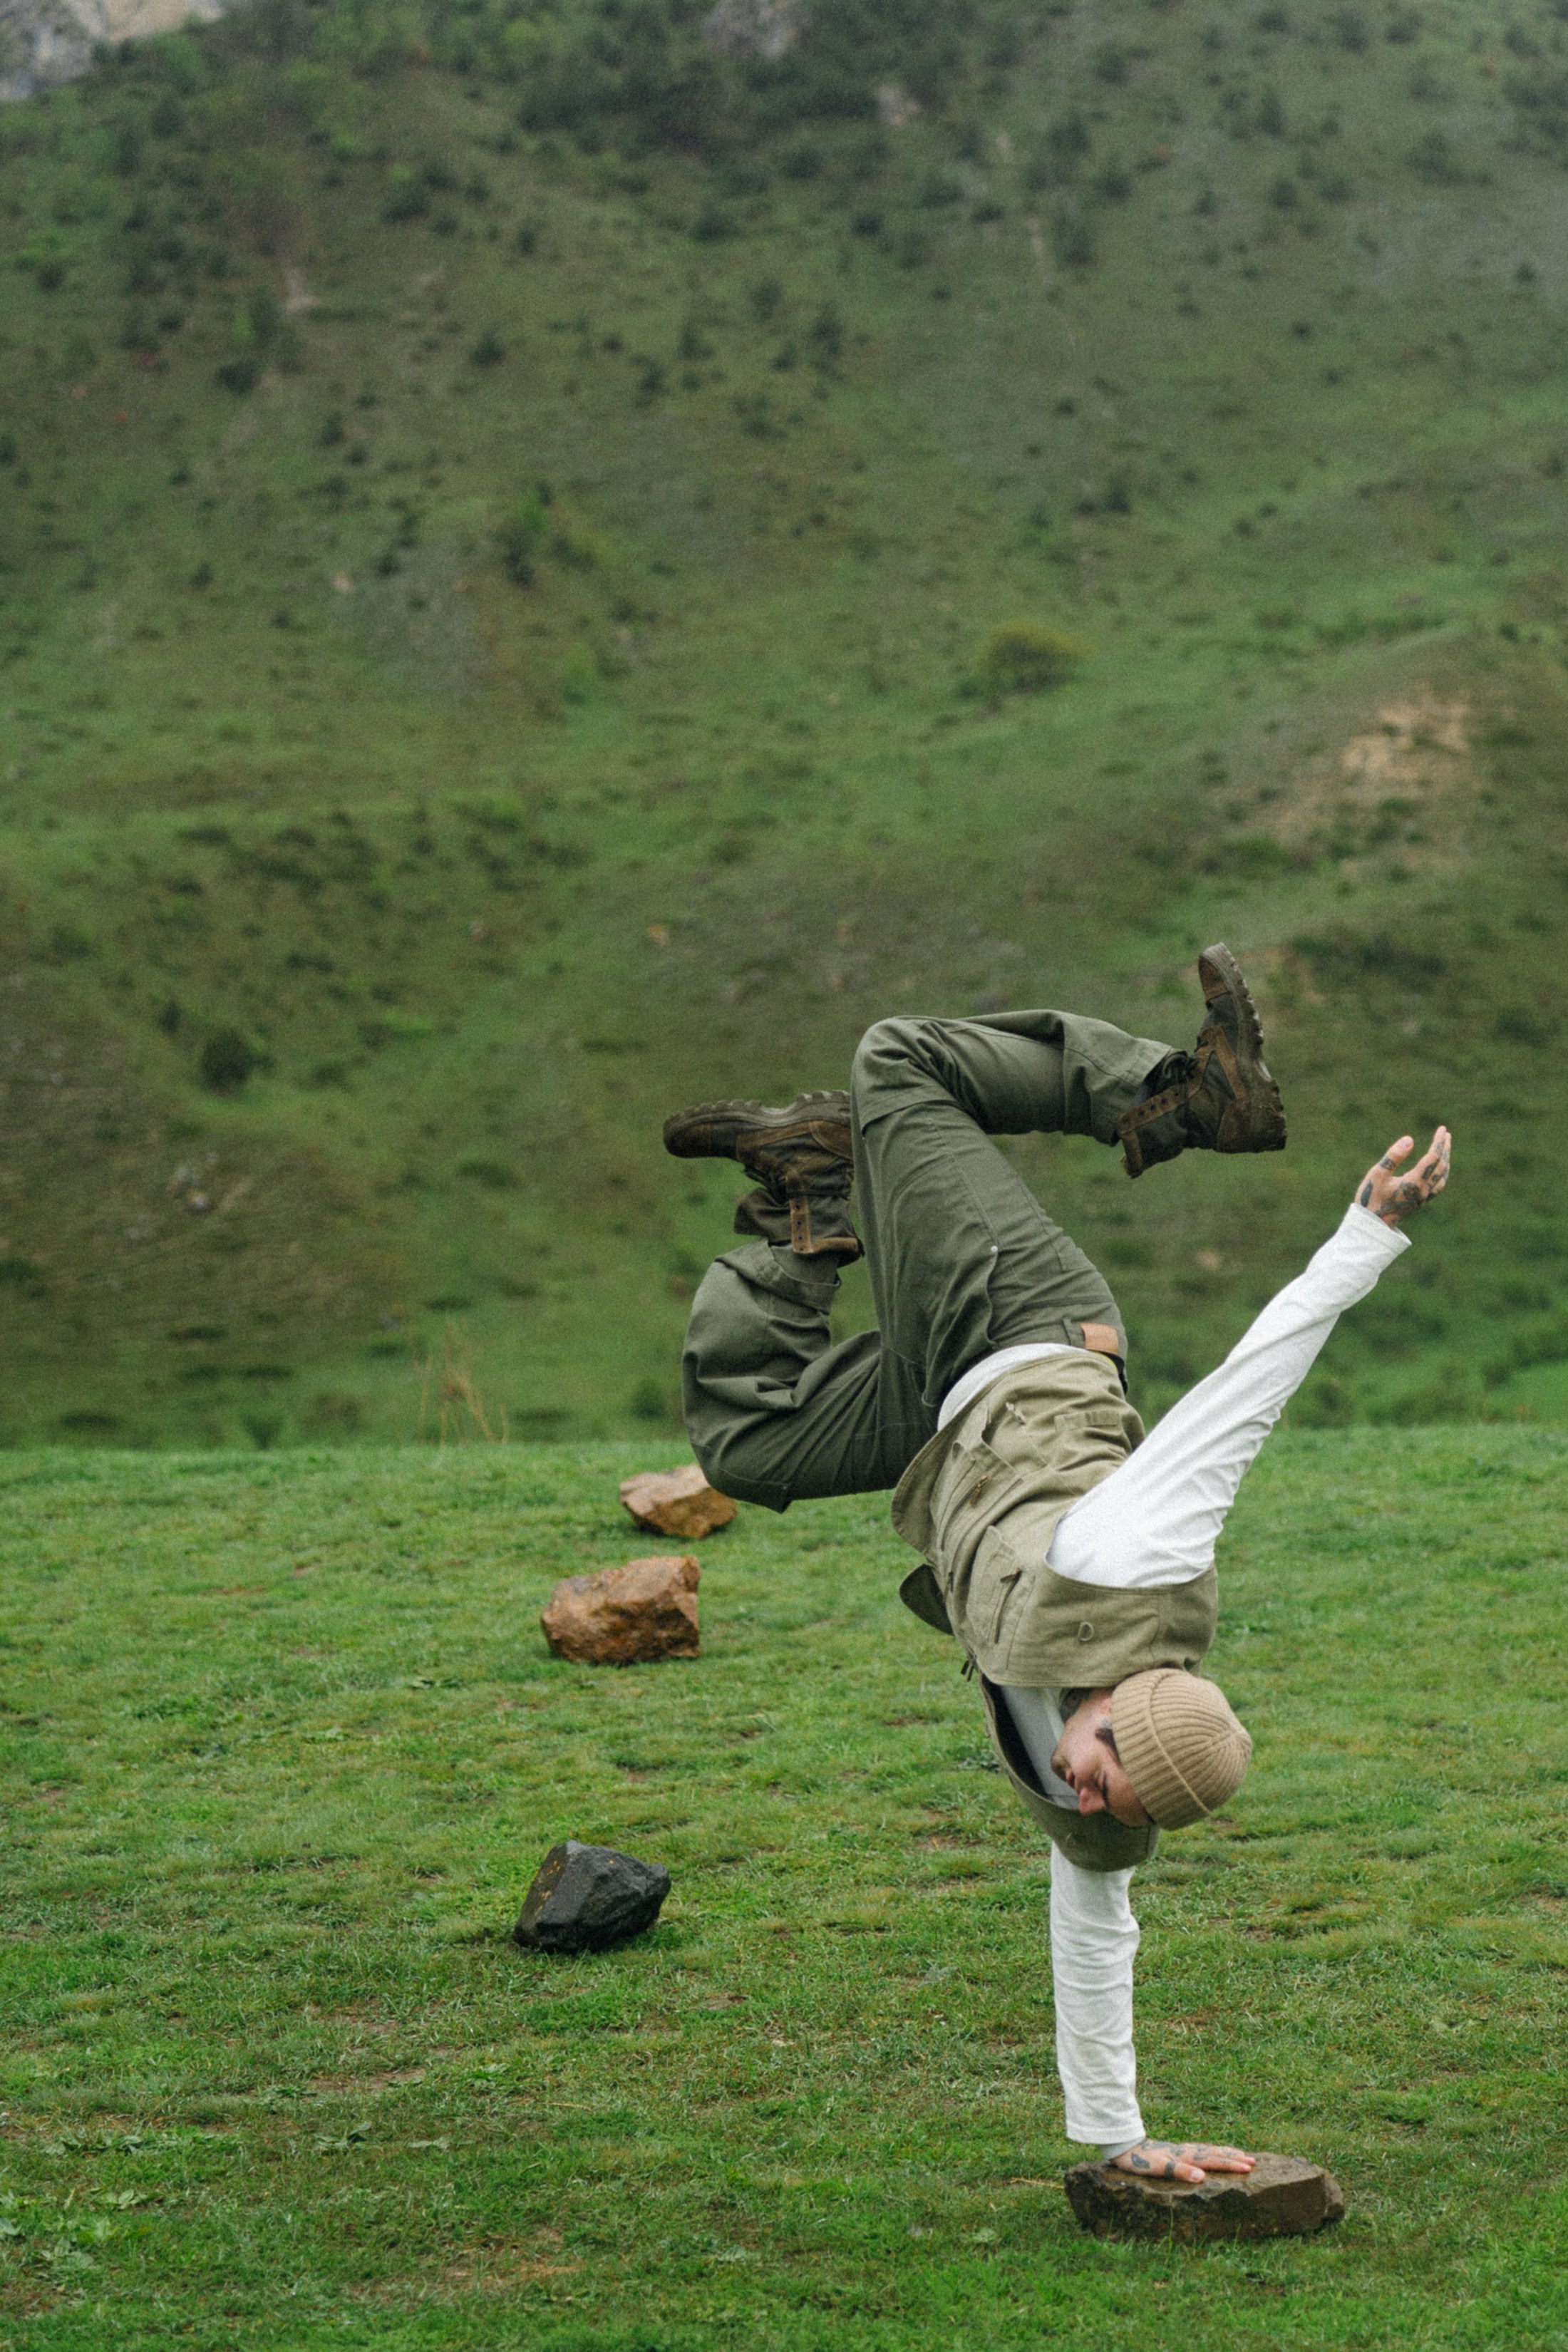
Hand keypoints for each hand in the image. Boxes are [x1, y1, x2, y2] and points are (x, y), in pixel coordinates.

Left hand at [1112, 2138, 1255, 2184]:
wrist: (1125, 2149)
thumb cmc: (1141, 2162)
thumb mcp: (1159, 2168)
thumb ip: (1180, 2172)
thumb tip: (1202, 2177)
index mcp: (1186, 2156)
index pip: (1213, 2161)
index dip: (1231, 2165)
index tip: (1249, 2168)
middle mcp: (1187, 2151)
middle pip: (1215, 2153)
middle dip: (1234, 2158)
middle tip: (1253, 2161)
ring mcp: (1182, 2150)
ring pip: (1209, 2150)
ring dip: (1226, 2153)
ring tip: (1241, 2154)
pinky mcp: (1177, 2151)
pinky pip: (1201, 2151)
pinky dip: (1213, 2152)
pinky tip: (1213, 2154)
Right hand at [1354, 1125, 1450, 1227]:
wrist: (1371, 1224)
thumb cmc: (1371, 1198)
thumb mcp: (1377, 1174)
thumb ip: (1393, 1156)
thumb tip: (1410, 1139)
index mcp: (1414, 1183)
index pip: (1433, 1158)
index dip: (1438, 1142)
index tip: (1442, 1129)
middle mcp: (1423, 1191)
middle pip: (1441, 1167)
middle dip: (1445, 1149)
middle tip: (1446, 1134)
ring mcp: (1423, 1198)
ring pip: (1442, 1177)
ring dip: (1445, 1161)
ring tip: (1445, 1149)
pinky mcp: (1420, 1202)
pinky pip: (1438, 1186)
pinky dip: (1442, 1174)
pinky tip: (1438, 1169)